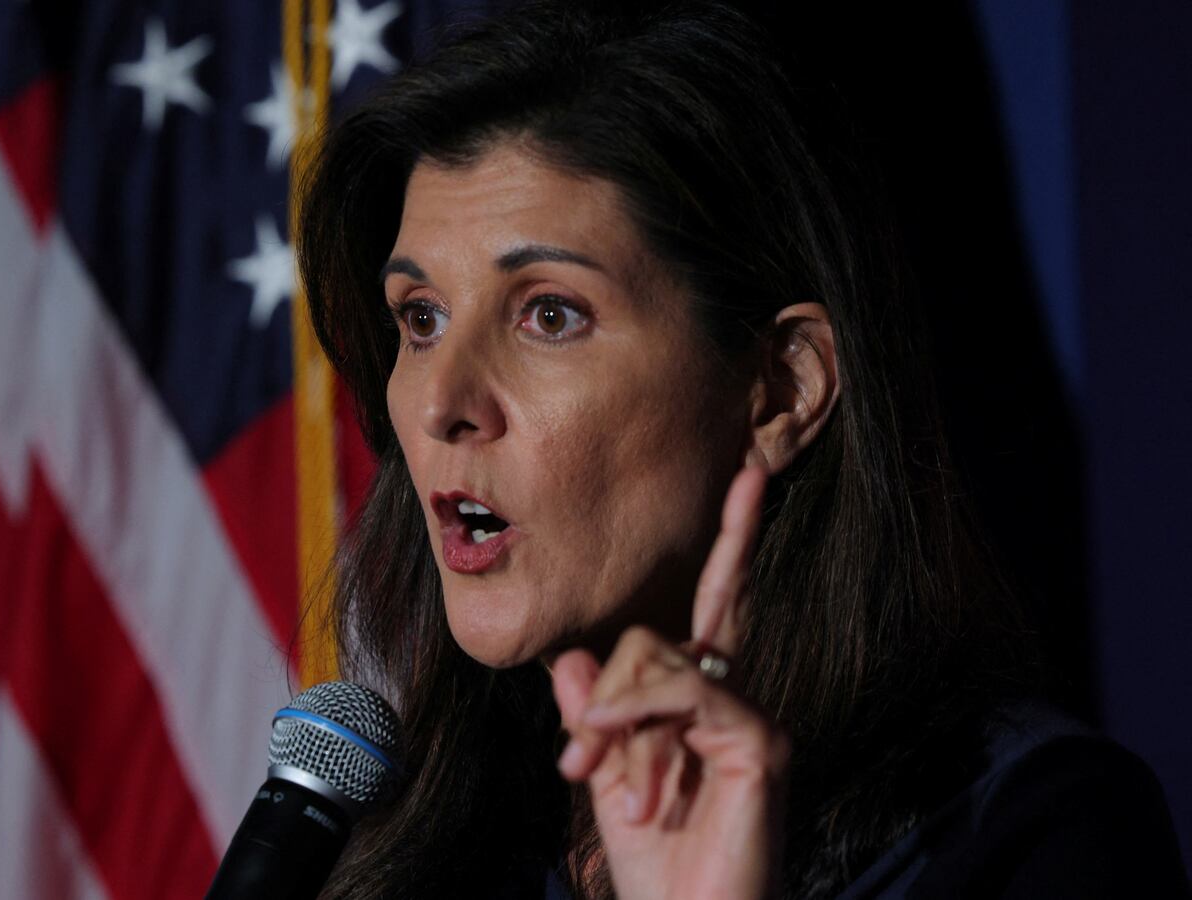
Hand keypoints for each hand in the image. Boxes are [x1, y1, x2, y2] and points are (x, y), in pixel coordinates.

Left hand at [551, 464, 788, 898]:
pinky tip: (606, 749)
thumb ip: (593, 715)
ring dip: (612, 723)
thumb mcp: (605, 777)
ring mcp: (752, 721)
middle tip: (580, 766)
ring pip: (661, 660)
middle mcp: (734, 701)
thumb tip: (572, 658)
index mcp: (701, 702)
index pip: (713, 602)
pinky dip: (635, 715)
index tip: (751, 473)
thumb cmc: (655, 866)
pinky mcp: (760, 744)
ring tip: (597, 787)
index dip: (733, 538)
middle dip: (611, 692)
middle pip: (665, 632)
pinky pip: (685, 692)